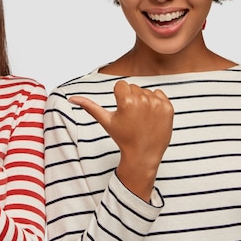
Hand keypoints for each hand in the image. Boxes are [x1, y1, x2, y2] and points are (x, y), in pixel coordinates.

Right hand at [69, 80, 172, 198]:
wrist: (144, 155)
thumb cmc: (122, 137)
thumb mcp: (105, 121)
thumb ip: (89, 107)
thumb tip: (71, 98)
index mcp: (126, 101)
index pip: (121, 85)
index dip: (119, 98)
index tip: (122, 112)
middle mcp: (143, 100)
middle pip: (133, 87)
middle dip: (131, 99)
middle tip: (132, 117)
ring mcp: (157, 104)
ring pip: (146, 91)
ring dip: (143, 101)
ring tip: (141, 118)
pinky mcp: (168, 108)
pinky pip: (159, 94)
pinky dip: (156, 103)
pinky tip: (151, 117)